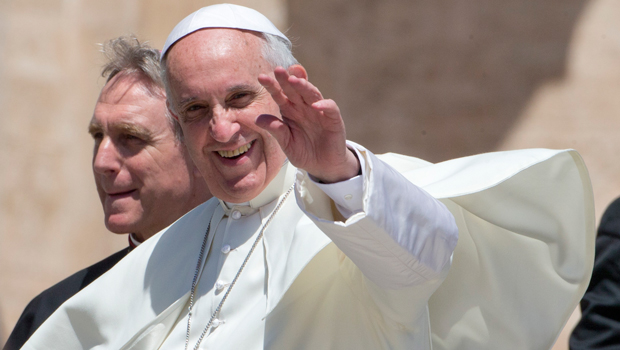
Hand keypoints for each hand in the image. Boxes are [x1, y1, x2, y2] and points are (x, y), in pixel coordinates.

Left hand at [257, 65, 359, 182]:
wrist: (324, 166)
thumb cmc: (304, 153)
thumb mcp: (286, 143)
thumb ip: (276, 130)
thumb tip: (257, 119)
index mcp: (290, 111)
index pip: (280, 95)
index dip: (272, 86)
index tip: (262, 78)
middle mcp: (304, 107)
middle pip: (295, 90)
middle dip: (287, 80)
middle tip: (278, 70)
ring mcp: (319, 111)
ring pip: (312, 94)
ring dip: (304, 86)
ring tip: (294, 80)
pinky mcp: (334, 119)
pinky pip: (330, 108)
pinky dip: (324, 104)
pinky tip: (315, 105)